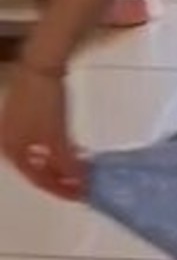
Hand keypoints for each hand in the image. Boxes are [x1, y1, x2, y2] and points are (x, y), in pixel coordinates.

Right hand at [0, 65, 86, 200]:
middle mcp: (10, 143)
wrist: (42, 65)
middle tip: (84, 185)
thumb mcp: (56, 135)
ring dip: (63, 165)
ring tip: (83, 170)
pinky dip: (60, 150)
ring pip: (42, 156)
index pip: (38, 180)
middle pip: (39, 170)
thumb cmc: (45, 100)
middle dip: (62, 179)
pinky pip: (44, 142)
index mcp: (12, 150)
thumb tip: (77, 182)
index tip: (81, 195)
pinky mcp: (28, 117)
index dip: (61, 189)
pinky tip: (76, 151)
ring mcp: (18, 129)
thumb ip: (65, 162)